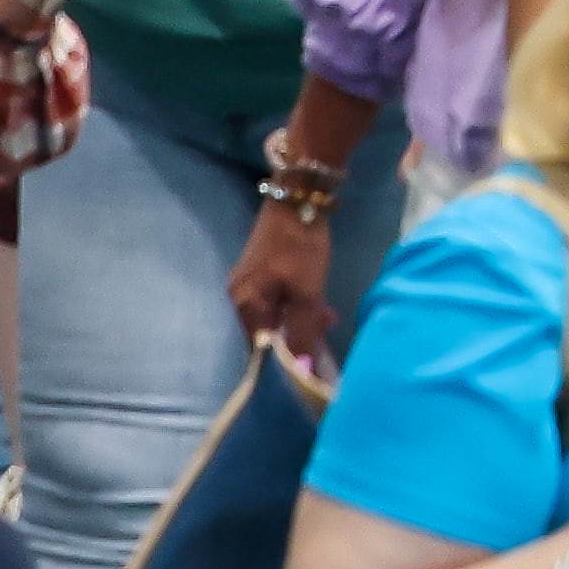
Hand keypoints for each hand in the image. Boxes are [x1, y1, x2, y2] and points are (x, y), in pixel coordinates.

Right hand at [221, 190, 331, 370]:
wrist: (299, 197)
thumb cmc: (299, 246)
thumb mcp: (307, 292)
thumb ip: (303, 332)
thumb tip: (303, 372)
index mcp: (245, 304)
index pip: (261, 349)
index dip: (286, 361)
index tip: (312, 367)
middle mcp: (240, 297)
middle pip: (268, 332)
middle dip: (297, 339)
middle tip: (325, 336)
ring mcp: (250, 283)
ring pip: (276, 315)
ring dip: (301, 321)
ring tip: (328, 318)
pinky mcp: (263, 272)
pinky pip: (279, 300)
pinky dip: (298, 305)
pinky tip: (318, 304)